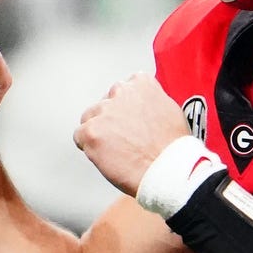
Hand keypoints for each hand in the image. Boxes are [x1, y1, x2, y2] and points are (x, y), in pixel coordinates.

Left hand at [74, 73, 188, 196]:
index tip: (134, 122)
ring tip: (118, 150)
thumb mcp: (170, 110)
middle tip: (126, 139)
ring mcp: (104, 111)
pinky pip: (80, 137)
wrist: (167, 169)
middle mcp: (121, 91)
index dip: (128, 109)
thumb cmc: (172, 147)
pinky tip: (107, 157)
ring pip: (90, 119)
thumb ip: (150, 102)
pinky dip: (89, 148)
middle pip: (106, 103)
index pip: (125, 89)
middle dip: (113, 120)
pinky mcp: (91, 131)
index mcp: (141, 83)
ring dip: (100, 132)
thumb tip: (141, 108)